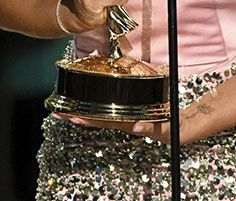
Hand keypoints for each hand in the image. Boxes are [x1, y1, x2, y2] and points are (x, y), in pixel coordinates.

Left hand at [52, 112, 170, 144]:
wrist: (178, 128)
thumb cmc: (170, 127)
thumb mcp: (164, 129)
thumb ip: (152, 129)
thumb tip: (139, 127)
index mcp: (128, 123)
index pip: (104, 121)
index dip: (88, 119)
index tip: (73, 116)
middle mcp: (122, 121)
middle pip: (96, 119)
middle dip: (76, 116)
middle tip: (57, 113)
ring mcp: (123, 118)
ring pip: (98, 116)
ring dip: (81, 112)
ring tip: (64, 109)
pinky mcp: (127, 113)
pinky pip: (106, 111)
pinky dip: (94, 108)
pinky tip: (83, 106)